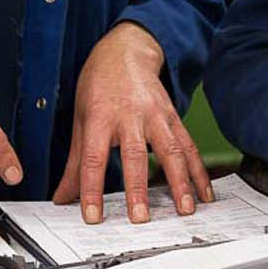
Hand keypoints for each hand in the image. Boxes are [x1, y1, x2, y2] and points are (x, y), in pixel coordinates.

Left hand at [52, 21, 212, 223]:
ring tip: (185, 209)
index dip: (91, 189)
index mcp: (100, 117)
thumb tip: (62, 197)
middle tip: (140, 218)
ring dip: (180, 182)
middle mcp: (130, 115)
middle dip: (138, 188)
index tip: (92, 216)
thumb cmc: (100, 85)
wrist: (126, 50)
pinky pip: (188, 145)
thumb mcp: (81, 119)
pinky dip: (198, 170)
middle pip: (135, 155)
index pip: (93, 158)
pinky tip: (205, 192)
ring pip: (170, 150)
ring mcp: (156, 115)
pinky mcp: (173, 116)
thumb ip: (75, 163)